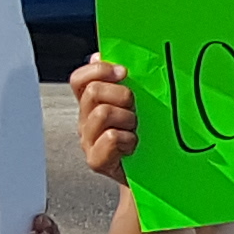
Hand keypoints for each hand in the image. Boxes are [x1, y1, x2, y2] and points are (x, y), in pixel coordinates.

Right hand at [69, 53, 136, 175]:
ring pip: (102, 113)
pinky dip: (126, 140)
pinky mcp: (96, 161)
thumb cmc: (146, 139)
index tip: (123, 72)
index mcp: (92, 104)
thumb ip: (125, 82)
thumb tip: (102, 54)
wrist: (152, 179)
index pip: (80, 79)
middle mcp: (86, 120)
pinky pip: (109, 138)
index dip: (98, 70)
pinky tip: (133, 146)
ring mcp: (88, 141)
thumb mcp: (139, 106)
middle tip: (135, 109)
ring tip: (136, 130)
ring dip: (127, 119)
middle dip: (122, 95)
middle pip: (93, 92)